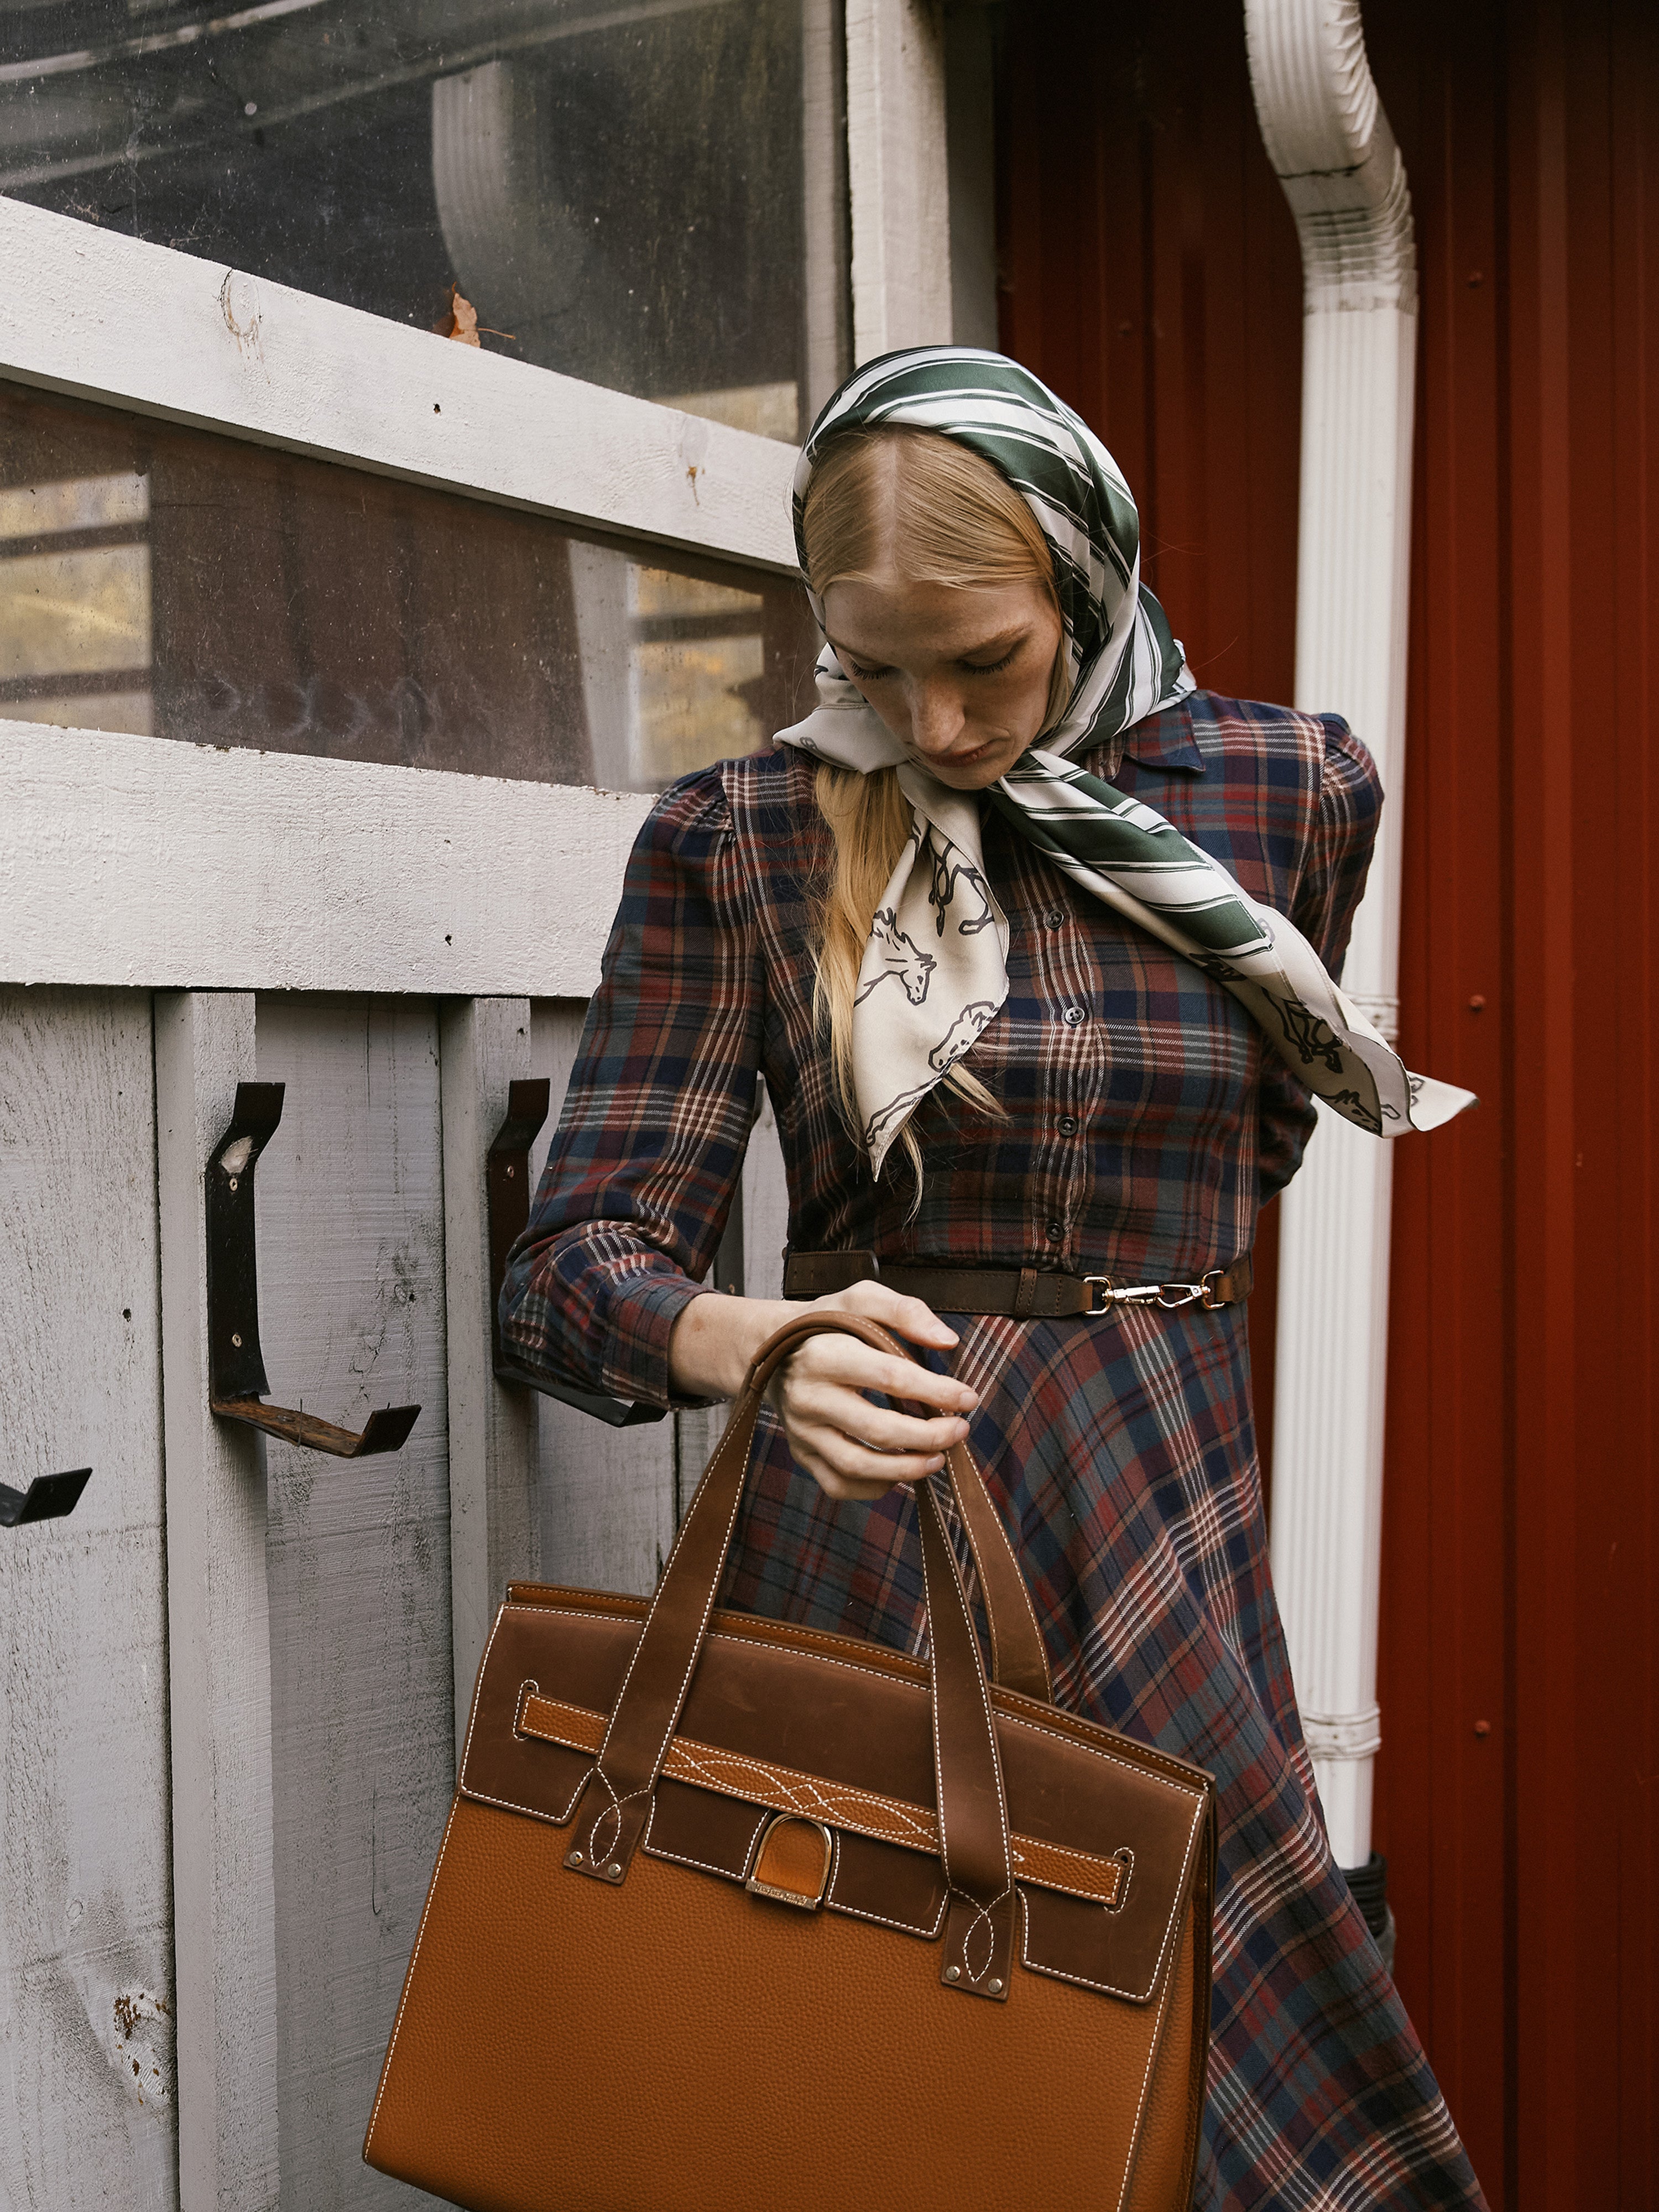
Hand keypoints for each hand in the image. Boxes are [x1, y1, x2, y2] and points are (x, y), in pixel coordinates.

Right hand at [667, 1278, 978, 1503]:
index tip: (968, 1397)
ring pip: (857, 1465)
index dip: (934, 1391)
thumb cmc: (829, 1323)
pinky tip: (902, 1472)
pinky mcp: (802, 1453)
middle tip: (961, 1430)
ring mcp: (802, 1430)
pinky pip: (840, 1484)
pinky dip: (876, 1486)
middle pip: (876, 1428)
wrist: (774, 1348)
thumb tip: (948, 1341)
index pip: (888, 1377)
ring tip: (939, 1458)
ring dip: (907, 1468)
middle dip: (928, 1435)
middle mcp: (808, 1396)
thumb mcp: (862, 1299)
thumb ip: (906, 1312)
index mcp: (824, 1354)